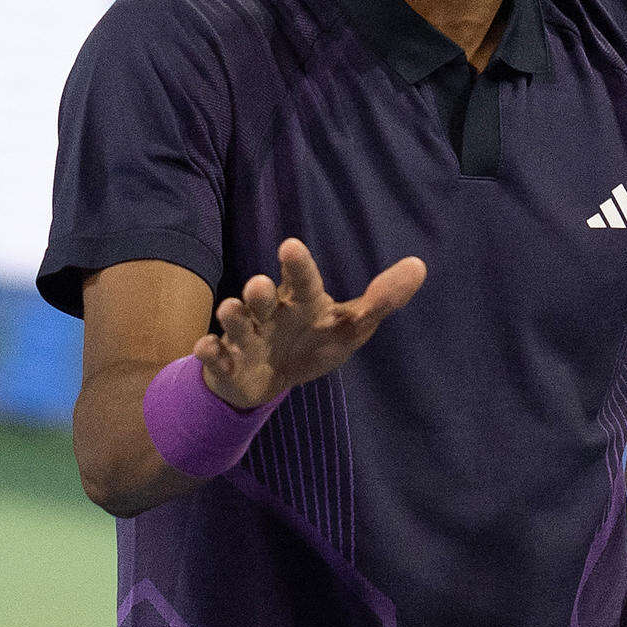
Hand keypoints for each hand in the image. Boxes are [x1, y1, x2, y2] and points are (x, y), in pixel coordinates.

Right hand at [197, 239, 425, 409]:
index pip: (301, 280)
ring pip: (236, 322)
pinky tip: (207, 348)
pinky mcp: (226, 363)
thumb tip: (419, 265)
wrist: (267, 381)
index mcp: (299, 301)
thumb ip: (381, 300)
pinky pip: (214, 356)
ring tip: (232, 310)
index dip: (297, 265)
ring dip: (232, 316)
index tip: (290, 246)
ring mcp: (245, 337)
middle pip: (262, 297)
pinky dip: (210, 353)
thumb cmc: (311, 342)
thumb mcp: (349, 326)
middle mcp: (269, 313)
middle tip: (260, 284)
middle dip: (259, 291)